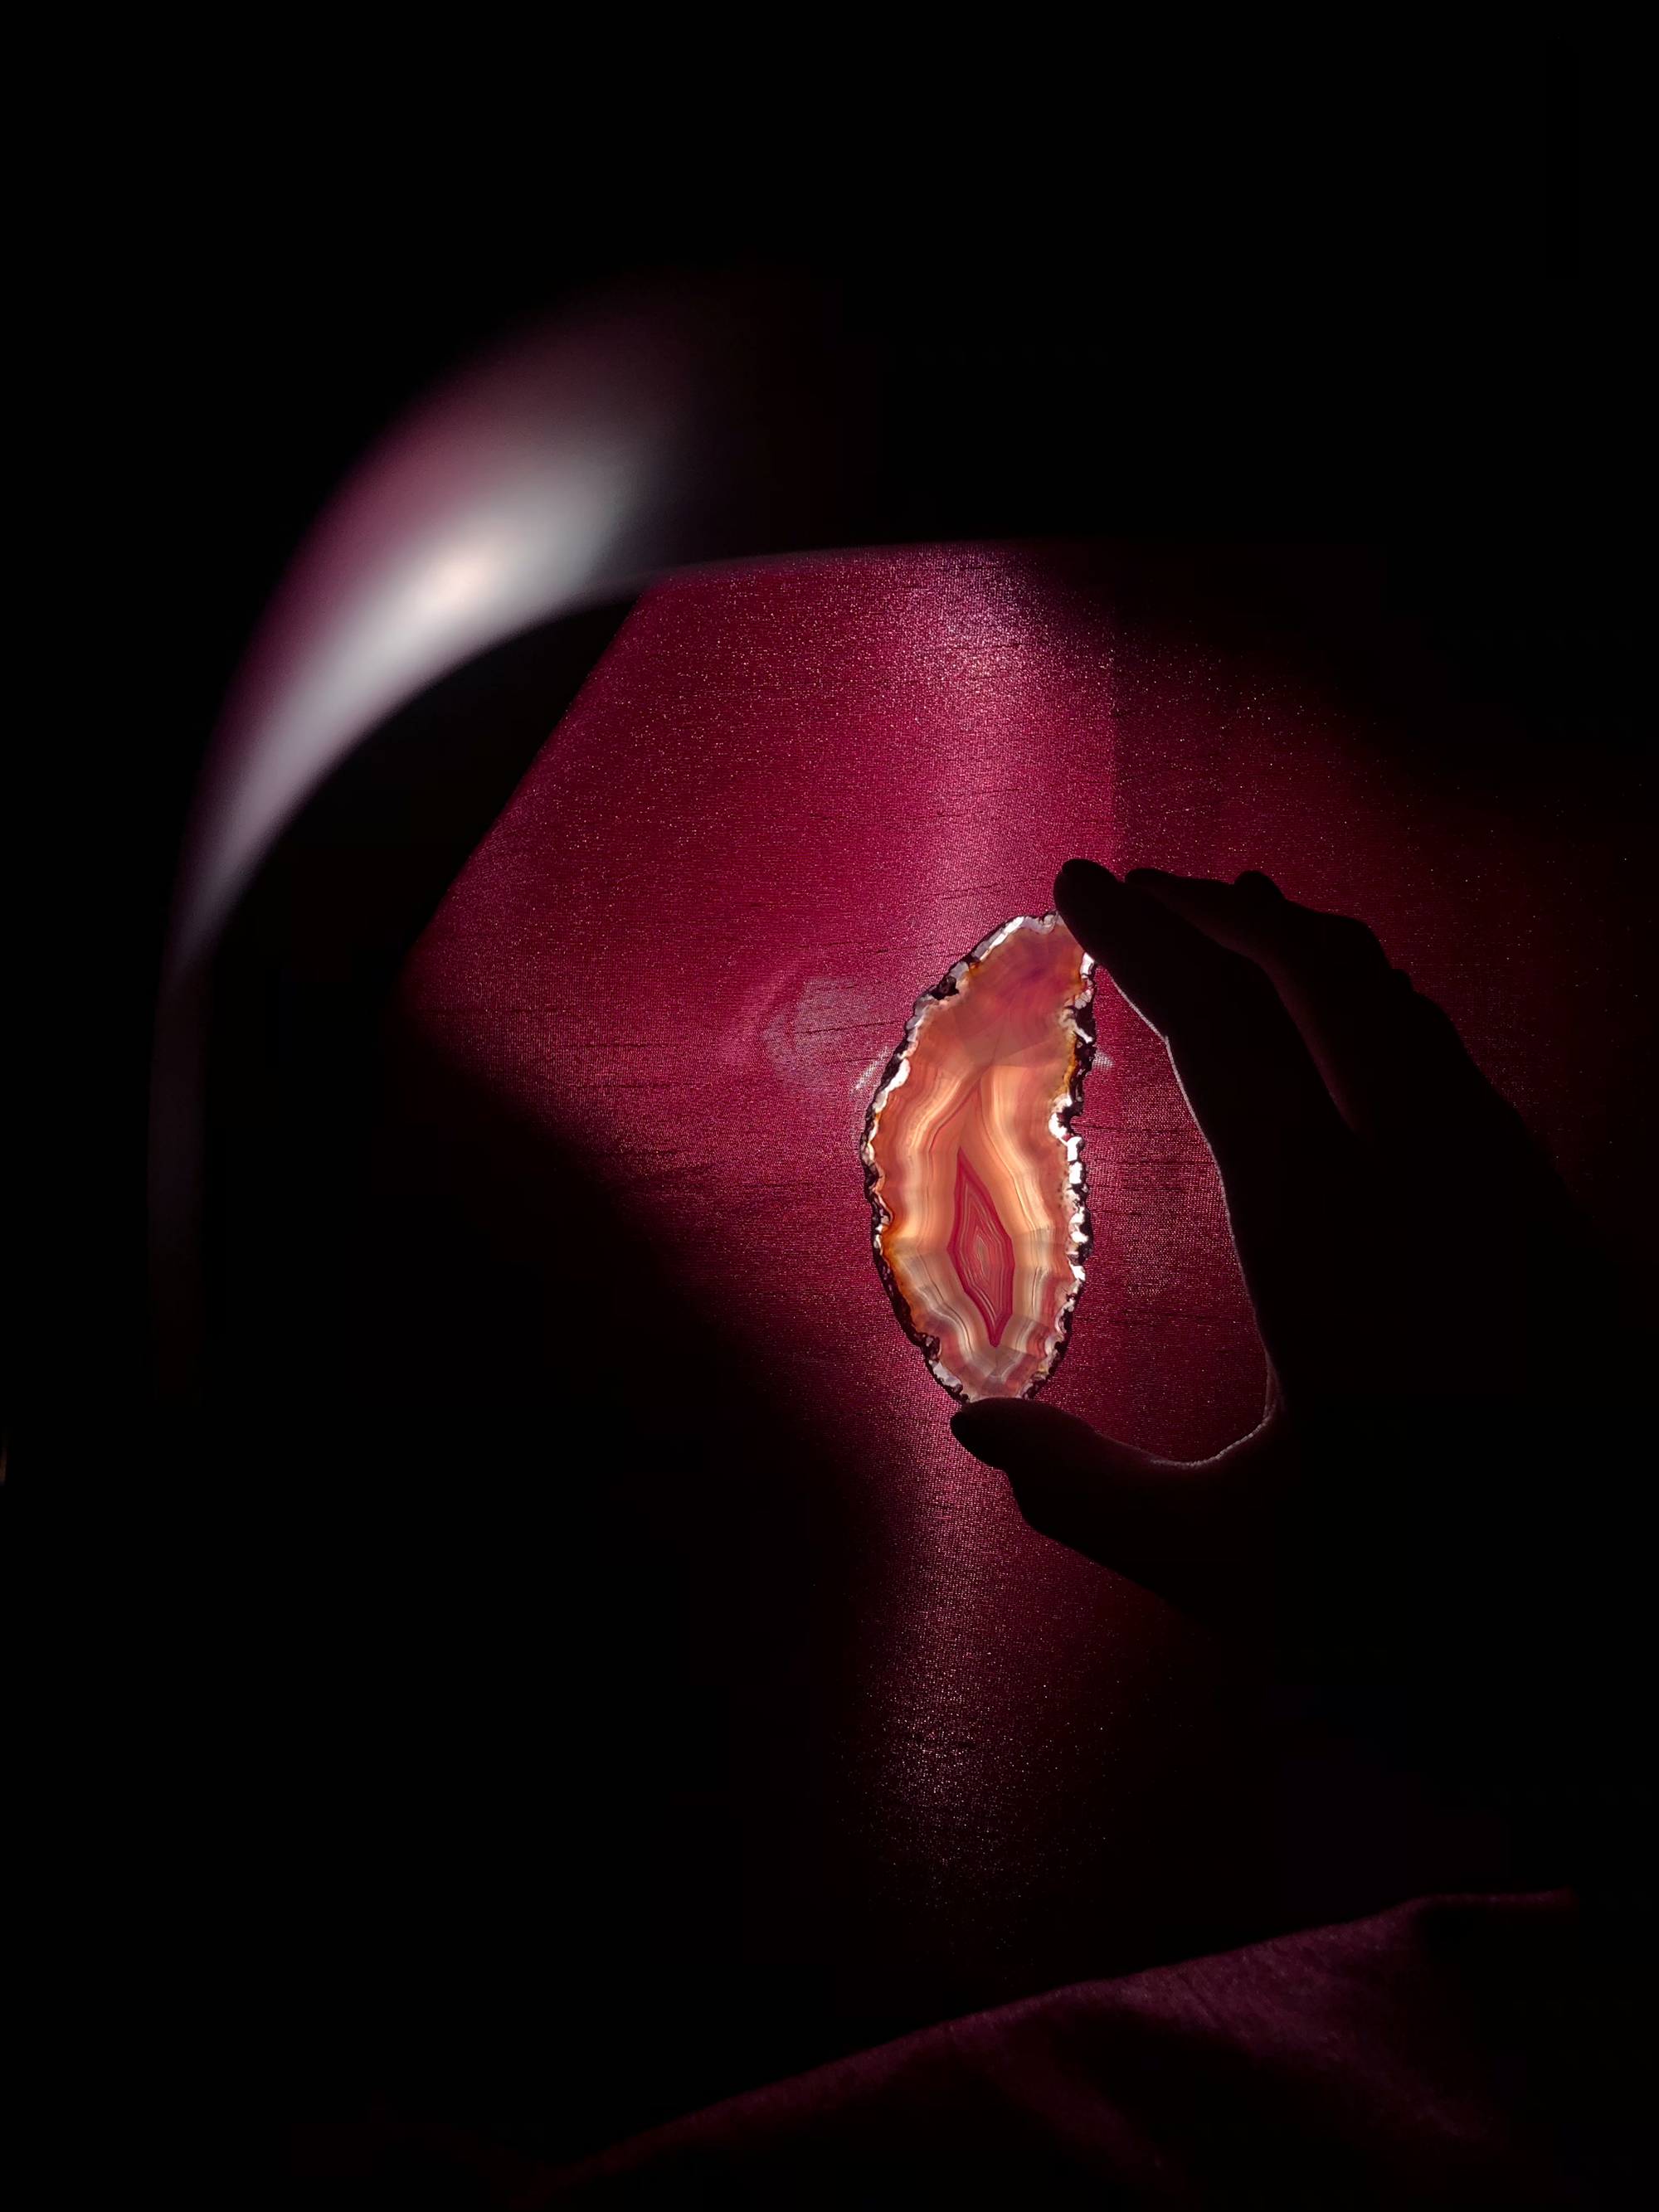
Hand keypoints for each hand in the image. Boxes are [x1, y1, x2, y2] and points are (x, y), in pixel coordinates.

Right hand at [952, 863, 1648, 1885]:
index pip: (1230, 1051)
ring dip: (1309, 943)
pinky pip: (1458, 1062)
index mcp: (1329, 1263)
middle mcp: (1428, 1200)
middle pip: (1324, 987)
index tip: (1081, 887)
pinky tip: (1357, 1016)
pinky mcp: (1556, 1226)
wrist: (1619, 1654)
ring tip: (1236, 909)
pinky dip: (1385, 1002)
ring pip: (1405, 1010)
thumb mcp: (1227, 1570)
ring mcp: (1507, 1202)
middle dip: (1223, 912)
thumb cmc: (1419, 1619)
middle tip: (1137, 886)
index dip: (1152, 949)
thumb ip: (1087, 1492)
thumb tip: (969, 1427)